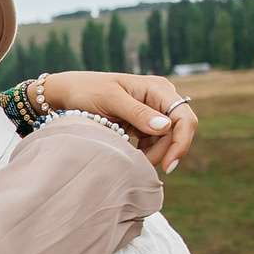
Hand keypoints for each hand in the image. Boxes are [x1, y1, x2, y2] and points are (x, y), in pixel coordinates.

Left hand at [41, 72, 199, 173]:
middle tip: (141, 164)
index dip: (181, 142)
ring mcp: (153, 111)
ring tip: (132, 158)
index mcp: (157, 88)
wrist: (69, 93)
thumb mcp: (110, 100)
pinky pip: (154, 142)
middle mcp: (160, 98)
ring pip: (166, 140)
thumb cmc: (88, 91)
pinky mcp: (144, 123)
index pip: (183, 117)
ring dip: (154, 154)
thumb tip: (165, 126)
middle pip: (177, 132)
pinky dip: (146, 152)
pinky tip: (131, 154)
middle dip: (164, 151)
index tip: (168, 165)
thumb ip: (137, 113)